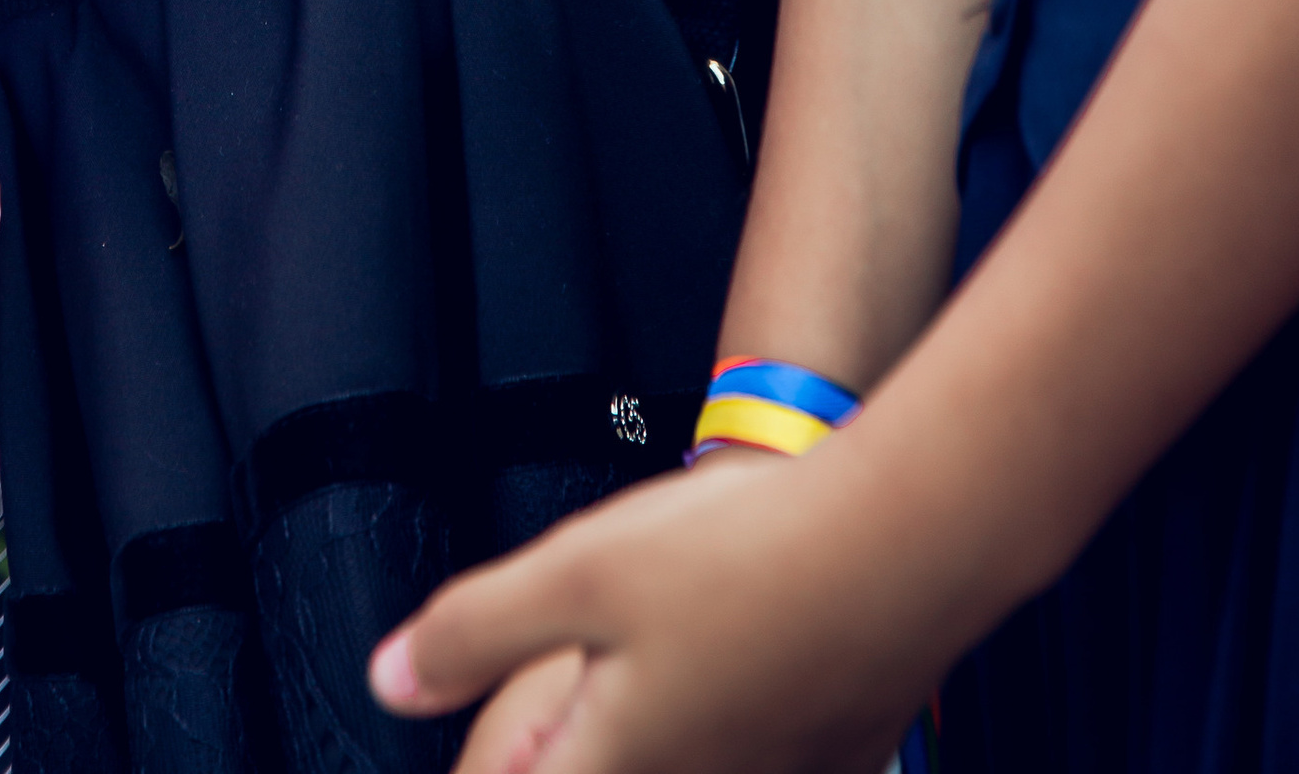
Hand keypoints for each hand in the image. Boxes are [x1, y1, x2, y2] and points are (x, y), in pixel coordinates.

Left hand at [366, 449, 950, 773]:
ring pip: (689, 765)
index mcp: (618, 766)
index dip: (504, 760)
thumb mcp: (574, 573)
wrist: (906, 546)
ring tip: (631, 679)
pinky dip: (728, 730)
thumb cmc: (742, 558)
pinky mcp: (838, 760)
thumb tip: (391, 681)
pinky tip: (728, 668)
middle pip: (604, 772)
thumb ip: (472, 631)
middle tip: (543, 718)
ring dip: (648, 734)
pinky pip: (760, 758)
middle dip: (563, 746)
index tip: (497, 743)